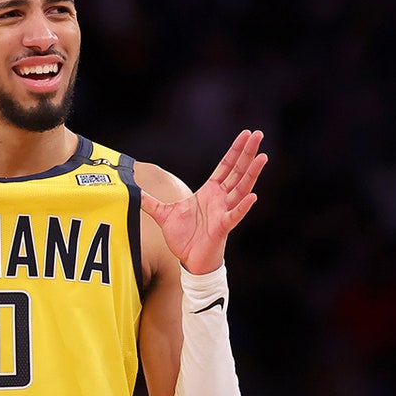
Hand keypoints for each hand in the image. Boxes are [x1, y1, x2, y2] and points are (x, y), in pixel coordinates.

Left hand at [141, 130, 266, 274]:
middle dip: (247, 153)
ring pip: (241, 189)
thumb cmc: (183, 238)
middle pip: (237, 171)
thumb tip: (132, 190)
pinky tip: (253, 196)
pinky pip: (235, 215)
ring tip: (263, 157)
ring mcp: (223, 212)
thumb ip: (149, 200)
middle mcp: (220, 199)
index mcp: (209, 191)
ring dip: (252, 173)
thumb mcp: (163, 214)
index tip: (245, 134)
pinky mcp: (223, 227)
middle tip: (259, 134)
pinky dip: (243, 206)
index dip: (235, 150)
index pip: (225, 166)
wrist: (189, 261)